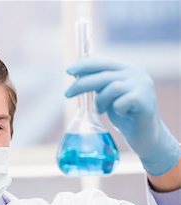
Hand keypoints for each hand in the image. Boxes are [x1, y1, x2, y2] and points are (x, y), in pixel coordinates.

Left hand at [65, 57, 179, 175]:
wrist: (145, 136)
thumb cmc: (125, 115)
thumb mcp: (108, 96)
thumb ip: (98, 84)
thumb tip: (77, 74)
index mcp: (127, 70)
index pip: (103, 62)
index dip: (84, 65)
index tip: (68, 71)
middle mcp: (137, 74)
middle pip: (103, 75)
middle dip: (82, 84)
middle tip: (67, 94)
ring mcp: (143, 86)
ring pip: (111, 88)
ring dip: (101, 101)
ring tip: (102, 110)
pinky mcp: (145, 100)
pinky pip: (120, 102)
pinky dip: (115, 109)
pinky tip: (121, 114)